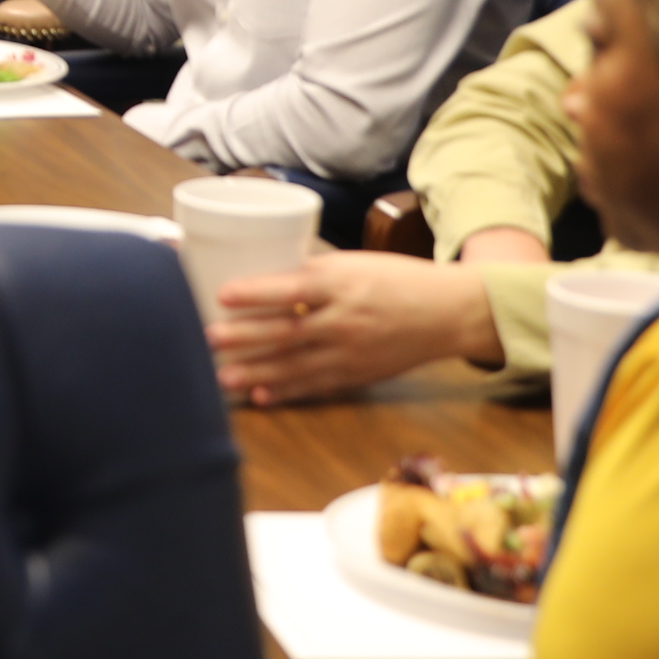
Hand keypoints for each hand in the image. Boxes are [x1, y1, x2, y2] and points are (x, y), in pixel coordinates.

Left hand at [205, 248, 507, 405]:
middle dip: (245, 337)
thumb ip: (313, 275)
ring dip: (256, 371)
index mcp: (343, 282)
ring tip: (223, 376)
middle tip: (209, 339)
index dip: (257, 292)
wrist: (448, 313)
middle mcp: (345, 319)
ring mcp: (351, 352)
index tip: (223, 294)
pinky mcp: (356, 374)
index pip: (293, 287)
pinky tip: (261, 395)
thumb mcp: (355, 264)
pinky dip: (286, 391)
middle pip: (287, 330)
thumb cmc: (397, 279)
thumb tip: (262, 282)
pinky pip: (315, 385)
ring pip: (295, 364)